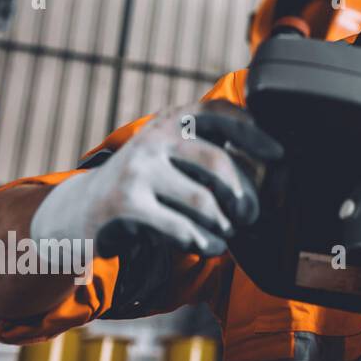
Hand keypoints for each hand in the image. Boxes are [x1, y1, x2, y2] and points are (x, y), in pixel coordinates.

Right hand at [31, 100, 282, 257]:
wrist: (81, 212)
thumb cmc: (148, 186)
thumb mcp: (176, 159)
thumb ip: (214, 156)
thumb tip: (277, 176)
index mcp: (172, 121)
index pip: (220, 114)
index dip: (254, 132)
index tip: (279, 154)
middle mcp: (154, 139)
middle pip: (219, 164)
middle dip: (244, 196)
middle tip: (250, 216)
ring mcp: (137, 170)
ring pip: (203, 202)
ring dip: (224, 226)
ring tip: (226, 235)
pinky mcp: (125, 204)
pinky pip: (181, 228)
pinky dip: (203, 242)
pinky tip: (208, 246)